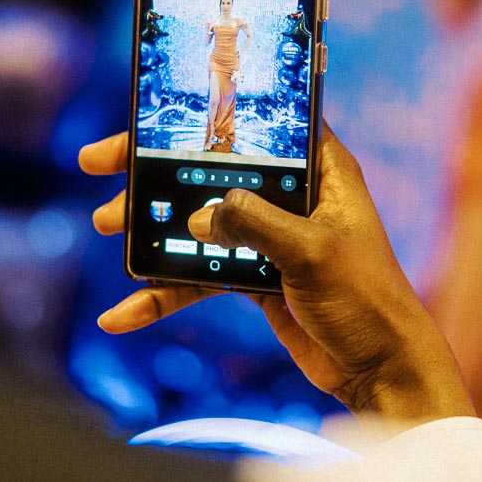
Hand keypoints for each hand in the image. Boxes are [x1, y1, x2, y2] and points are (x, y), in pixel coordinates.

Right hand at [81, 124, 474, 423]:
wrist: (382, 371)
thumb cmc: (368, 301)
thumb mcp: (311, 252)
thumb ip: (253, 224)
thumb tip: (195, 216)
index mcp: (321, 170)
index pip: (257, 122)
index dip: (206, 110)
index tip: (153, 109)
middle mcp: (294, 196)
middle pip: (213, 169)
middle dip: (155, 169)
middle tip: (100, 162)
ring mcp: (271, 237)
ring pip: (198, 221)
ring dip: (152, 226)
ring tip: (103, 224)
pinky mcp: (256, 277)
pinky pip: (199, 276)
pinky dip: (163, 293)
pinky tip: (122, 314)